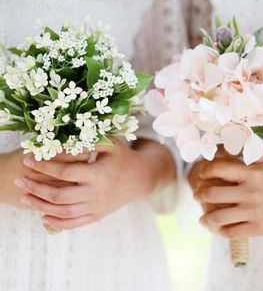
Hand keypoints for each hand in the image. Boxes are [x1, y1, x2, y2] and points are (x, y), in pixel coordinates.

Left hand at [15, 137, 171, 229]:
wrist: (141, 179)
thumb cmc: (123, 157)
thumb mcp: (111, 144)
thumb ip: (90, 141)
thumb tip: (64, 141)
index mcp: (99, 173)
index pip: (65, 172)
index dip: (44, 166)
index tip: (28, 160)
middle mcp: (97, 193)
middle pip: (60, 195)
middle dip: (36, 188)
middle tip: (19, 181)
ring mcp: (97, 206)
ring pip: (64, 211)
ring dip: (41, 206)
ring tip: (25, 197)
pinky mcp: (98, 215)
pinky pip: (75, 223)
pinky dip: (58, 223)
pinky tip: (43, 217)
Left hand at [193, 146, 262, 238]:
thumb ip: (251, 148)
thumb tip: (232, 140)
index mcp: (251, 172)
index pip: (217, 169)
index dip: (204, 171)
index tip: (201, 174)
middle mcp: (249, 191)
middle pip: (212, 194)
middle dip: (199, 195)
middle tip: (197, 195)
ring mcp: (253, 211)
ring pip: (218, 217)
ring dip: (206, 218)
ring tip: (203, 218)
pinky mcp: (258, 228)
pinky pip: (231, 232)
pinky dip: (219, 231)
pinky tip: (216, 228)